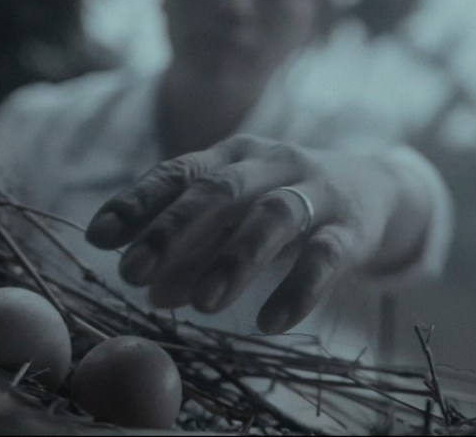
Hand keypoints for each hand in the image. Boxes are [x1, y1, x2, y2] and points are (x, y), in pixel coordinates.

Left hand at [85, 134, 423, 333]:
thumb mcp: (236, 218)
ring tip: (200, 305)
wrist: (376, 188)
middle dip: (171, 231)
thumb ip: (194, 251)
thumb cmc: (285, 202)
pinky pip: (326, 256)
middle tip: (132, 274)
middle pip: (218, 189)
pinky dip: (297, 288)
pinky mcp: (353, 226)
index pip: (178, 172)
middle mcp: (272, 162)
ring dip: (232, 260)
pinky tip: (269, 322)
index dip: (137, 202)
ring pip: (272, 217)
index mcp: (233, 153)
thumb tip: (150, 294)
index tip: (99, 237)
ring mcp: (315, 190)